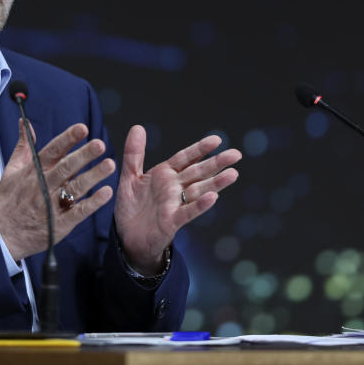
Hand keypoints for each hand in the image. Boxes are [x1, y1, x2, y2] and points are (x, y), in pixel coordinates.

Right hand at [0, 122, 114, 261]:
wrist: (4, 234)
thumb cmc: (9, 199)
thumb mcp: (11, 170)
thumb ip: (23, 146)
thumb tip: (25, 122)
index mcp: (33, 172)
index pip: (52, 151)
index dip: (67, 139)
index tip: (82, 128)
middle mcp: (43, 186)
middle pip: (66, 168)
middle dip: (84, 155)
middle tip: (100, 144)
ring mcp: (52, 206)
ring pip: (76, 188)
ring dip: (93, 176)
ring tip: (109, 165)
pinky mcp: (60, 223)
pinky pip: (79, 212)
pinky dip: (93, 203)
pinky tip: (106, 192)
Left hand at [115, 125, 241, 273]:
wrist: (127, 238)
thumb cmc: (131, 207)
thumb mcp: (129, 177)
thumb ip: (134, 154)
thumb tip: (138, 126)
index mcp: (165, 174)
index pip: (186, 158)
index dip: (200, 149)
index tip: (217, 140)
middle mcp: (174, 188)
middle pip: (198, 172)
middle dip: (216, 163)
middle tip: (237, 154)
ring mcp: (175, 204)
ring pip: (199, 190)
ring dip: (216, 183)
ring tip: (233, 174)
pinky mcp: (172, 221)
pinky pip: (188, 212)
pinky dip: (200, 205)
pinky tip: (213, 198)